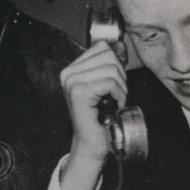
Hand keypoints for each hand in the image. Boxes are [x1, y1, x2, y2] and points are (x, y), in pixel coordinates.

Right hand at [59, 41, 127, 189]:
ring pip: (112, 69)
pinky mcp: (79, 92)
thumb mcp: (107, 85)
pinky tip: (112, 107)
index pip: (102, 47)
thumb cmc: (101, 117)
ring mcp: (72, 82)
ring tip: (113, 102)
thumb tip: (120, 45)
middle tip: (114, 96)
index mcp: (72, 69)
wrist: (93, 144)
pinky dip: (119, 95)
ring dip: (120, 88)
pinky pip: (110, 82)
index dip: (116, 63)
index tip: (114, 84)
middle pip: (109, 55)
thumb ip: (111, 64)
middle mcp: (68, 73)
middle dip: (120, 76)